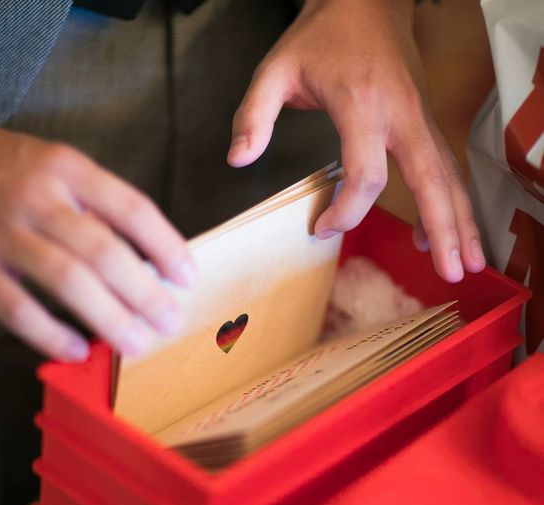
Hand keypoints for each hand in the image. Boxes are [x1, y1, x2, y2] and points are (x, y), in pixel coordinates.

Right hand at [0, 114, 196, 361]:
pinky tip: (77, 352)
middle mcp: (37, 199)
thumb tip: (152, 258)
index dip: (166, 246)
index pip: (132, 209)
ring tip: (137, 344)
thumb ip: (101, 206)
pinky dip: (49, 334)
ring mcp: (1, 234)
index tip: (188, 277)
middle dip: (143, 292)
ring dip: (107, 317)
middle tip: (170, 321)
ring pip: (65, 280)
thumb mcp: (60, 167)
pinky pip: (15, 308)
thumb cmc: (14, 169)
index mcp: (68, 169)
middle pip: (102, 251)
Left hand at [228, 0, 485, 282]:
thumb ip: (254, 115)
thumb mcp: (276, 68)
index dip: (346, 212)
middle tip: (449, 274)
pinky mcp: (426, 120)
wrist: (368, 0)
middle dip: (442, 230)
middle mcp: (402, 116)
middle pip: (430, 182)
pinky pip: (445, 167)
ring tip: (468, 264)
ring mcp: (421, 118)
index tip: (321, 229)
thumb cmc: (323, 35)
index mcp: (363, 105)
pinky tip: (443, 227)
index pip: (367, 176)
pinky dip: (451, 200)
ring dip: (461, 221)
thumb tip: (239, 159)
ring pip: (449, 176)